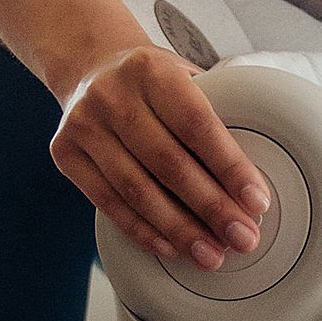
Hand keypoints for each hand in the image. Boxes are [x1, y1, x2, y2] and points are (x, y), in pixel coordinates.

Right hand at [50, 44, 272, 268]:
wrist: (90, 65)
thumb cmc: (152, 80)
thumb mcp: (184, 74)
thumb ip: (215, 109)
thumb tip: (252, 178)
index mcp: (152, 69)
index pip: (198, 126)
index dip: (230, 168)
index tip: (257, 202)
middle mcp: (112, 95)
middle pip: (169, 164)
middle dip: (212, 208)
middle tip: (243, 238)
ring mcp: (83, 124)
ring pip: (137, 190)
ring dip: (179, 229)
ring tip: (211, 255)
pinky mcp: (64, 152)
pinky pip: (108, 201)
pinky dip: (142, 229)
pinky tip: (171, 247)